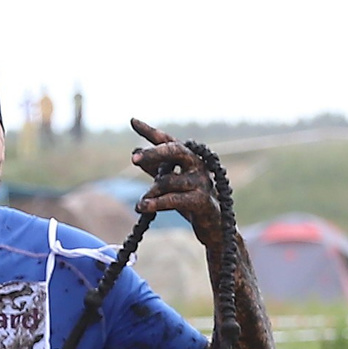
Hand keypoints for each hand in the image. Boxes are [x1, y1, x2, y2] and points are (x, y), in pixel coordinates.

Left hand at [130, 119, 222, 246]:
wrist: (214, 226)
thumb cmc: (192, 201)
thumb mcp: (171, 183)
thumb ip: (155, 168)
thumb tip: (134, 150)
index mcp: (189, 158)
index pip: (168, 140)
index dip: (151, 131)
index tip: (133, 121)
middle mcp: (198, 164)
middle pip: (174, 150)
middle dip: (153, 153)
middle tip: (134, 158)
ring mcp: (202, 181)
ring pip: (167, 181)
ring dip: (151, 193)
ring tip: (141, 204)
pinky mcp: (202, 200)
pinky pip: (173, 199)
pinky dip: (156, 203)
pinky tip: (142, 207)